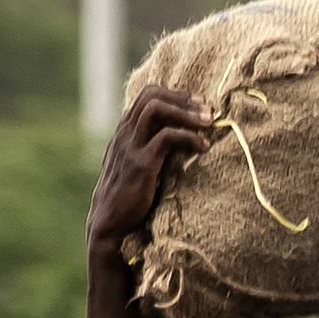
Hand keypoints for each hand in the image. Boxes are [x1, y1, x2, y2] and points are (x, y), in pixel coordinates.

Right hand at [89, 86, 206, 251]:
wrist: (109, 222)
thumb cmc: (129, 195)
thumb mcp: (136, 163)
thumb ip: (149, 147)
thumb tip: (178, 137)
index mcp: (124, 131)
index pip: (147, 95)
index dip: (176, 95)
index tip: (199, 106)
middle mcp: (124, 133)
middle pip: (151, 95)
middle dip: (183, 99)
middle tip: (208, 112)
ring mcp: (130, 147)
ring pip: (155, 109)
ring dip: (186, 113)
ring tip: (209, 124)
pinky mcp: (140, 164)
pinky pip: (166, 137)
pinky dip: (189, 137)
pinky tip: (204, 148)